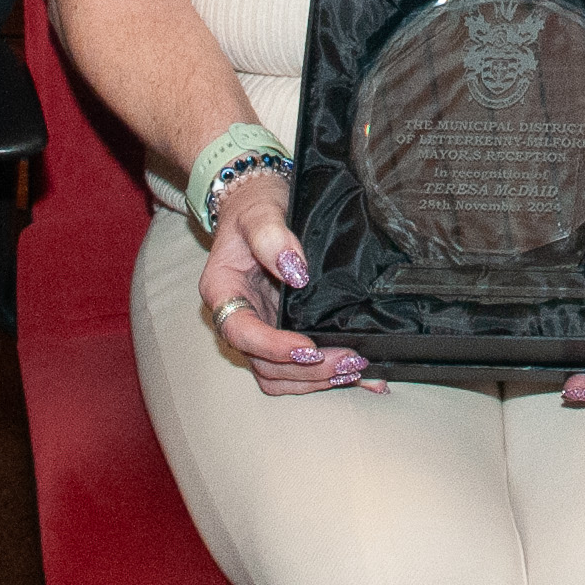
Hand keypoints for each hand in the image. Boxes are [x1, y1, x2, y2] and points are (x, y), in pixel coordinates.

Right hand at [199, 174, 371, 397]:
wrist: (259, 204)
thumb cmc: (254, 206)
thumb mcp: (260, 211)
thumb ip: (272, 236)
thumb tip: (296, 271)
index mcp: (223, 291)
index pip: (241, 332)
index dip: (273, 347)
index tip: (309, 348)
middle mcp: (239, 317)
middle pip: (263, 364)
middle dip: (306, 370)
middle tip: (349, 359)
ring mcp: (261, 327)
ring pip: (280, 375)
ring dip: (316, 380)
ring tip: (357, 370)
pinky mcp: (284, 330)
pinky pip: (298, 366)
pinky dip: (327, 375)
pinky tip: (361, 375)